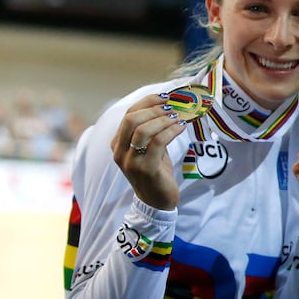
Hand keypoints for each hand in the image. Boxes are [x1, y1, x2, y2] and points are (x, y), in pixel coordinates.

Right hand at [111, 94, 187, 209]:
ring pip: (144, 130)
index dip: (148, 102)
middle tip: (174, 106)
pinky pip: (158, 142)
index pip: (128, 114)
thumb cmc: (155, 171)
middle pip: (132, 119)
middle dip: (155, 109)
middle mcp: (119, 152)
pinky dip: (171, 131)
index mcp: (117, 144)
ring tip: (179, 116)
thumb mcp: (149, 148)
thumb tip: (169, 104)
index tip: (166, 97)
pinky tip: (181, 127)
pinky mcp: (145, 169)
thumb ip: (152, 130)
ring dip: (164, 119)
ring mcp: (130, 161)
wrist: (156, 201)